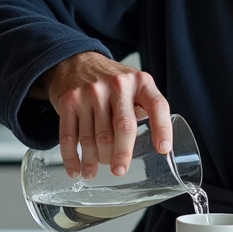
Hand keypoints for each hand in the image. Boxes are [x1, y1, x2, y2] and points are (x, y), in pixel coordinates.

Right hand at [40, 52, 170, 179]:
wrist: (74, 60)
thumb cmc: (109, 80)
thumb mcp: (133, 84)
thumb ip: (142, 108)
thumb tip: (151, 145)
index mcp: (139, 82)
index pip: (157, 105)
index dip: (162, 128)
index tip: (163, 149)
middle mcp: (117, 85)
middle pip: (123, 127)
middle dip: (121, 154)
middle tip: (119, 170)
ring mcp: (91, 92)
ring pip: (95, 137)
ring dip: (94, 161)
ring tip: (93, 171)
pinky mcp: (69, 101)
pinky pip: (70, 136)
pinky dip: (73, 158)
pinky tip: (77, 169)